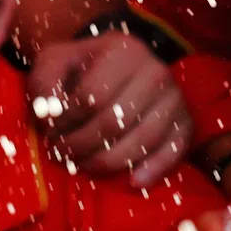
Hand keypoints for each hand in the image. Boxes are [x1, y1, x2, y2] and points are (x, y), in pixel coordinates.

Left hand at [29, 32, 192, 184]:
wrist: (119, 68)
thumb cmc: (82, 67)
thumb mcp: (55, 61)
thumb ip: (44, 81)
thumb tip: (49, 112)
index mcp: (124, 50)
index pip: (92, 96)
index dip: (66, 121)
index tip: (49, 132)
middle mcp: (156, 72)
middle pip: (115, 121)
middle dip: (82, 144)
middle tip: (61, 154)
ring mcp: (176, 99)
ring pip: (142, 140)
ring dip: (107, 161)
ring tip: (82, 165)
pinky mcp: (187, 124)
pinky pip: (174, 152)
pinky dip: (154, 169)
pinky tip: (133, 181)